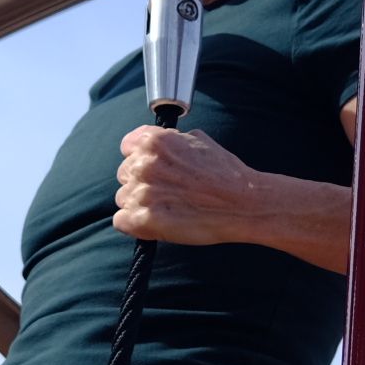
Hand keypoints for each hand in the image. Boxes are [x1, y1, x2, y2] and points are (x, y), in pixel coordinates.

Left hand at [113, 126, 256, 243]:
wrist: (243, 203)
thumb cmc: (226, 172)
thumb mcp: (198, 140)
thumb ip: (171, 140)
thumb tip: (156, 143)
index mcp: (154, 142)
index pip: (127, 146)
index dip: (139, 158)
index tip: (153, 169)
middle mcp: (143, 164)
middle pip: (124, 174)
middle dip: (141, 183)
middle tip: (166, 192)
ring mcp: (141, 192)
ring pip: (123, 199)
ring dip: (139, 205)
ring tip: (167, 209)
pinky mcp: (143, 219)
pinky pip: (121, 221)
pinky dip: (135, 225)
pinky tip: (155, 223)